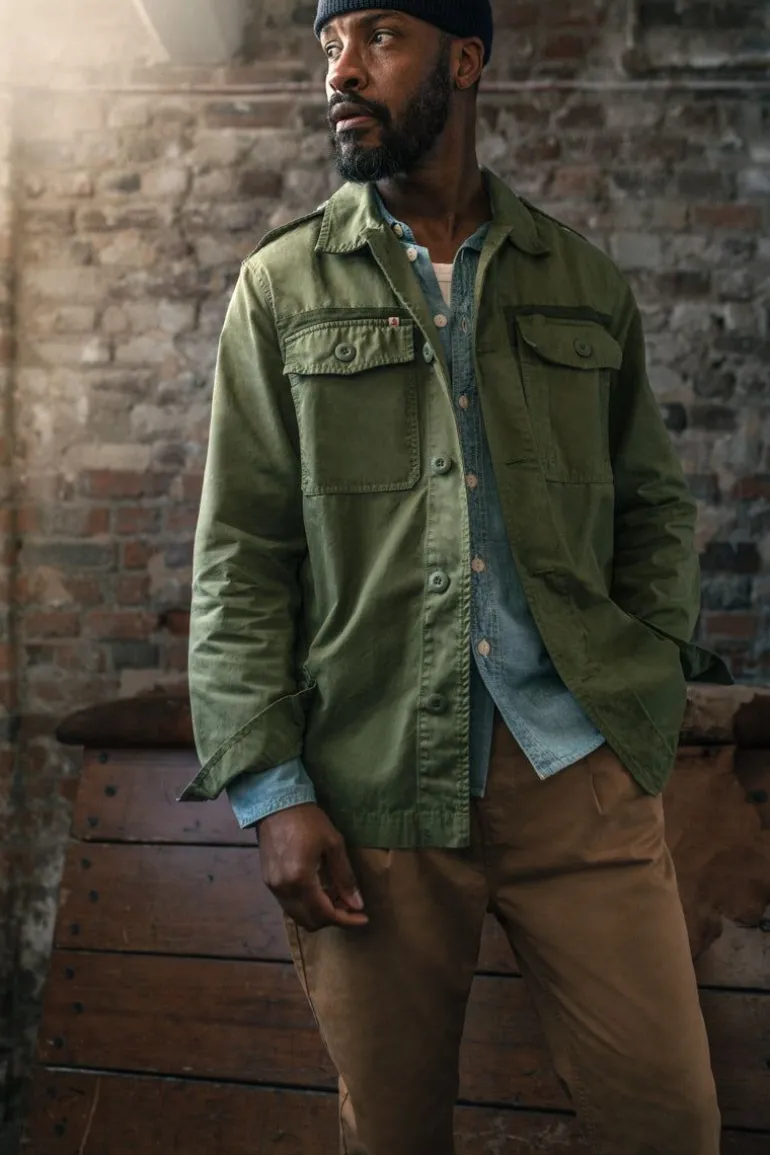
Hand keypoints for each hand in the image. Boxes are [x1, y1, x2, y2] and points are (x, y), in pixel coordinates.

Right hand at [258, 803, 368, 931]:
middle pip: (310, 922)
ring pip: (298, 916)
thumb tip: (357, 904)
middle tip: (351, 906)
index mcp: (300, 880)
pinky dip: (307, 905)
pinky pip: (289, 905)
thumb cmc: (308, 820)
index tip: (364, 918)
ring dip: (319, 913)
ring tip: (337, 897)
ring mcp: (273, 887)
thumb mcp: (333, 844)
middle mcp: (283, 889)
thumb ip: (345, 877)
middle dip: (333, 919)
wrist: (275, 803)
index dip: (346, 920)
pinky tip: (320, 890)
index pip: (325, 914)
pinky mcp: (268, 882)